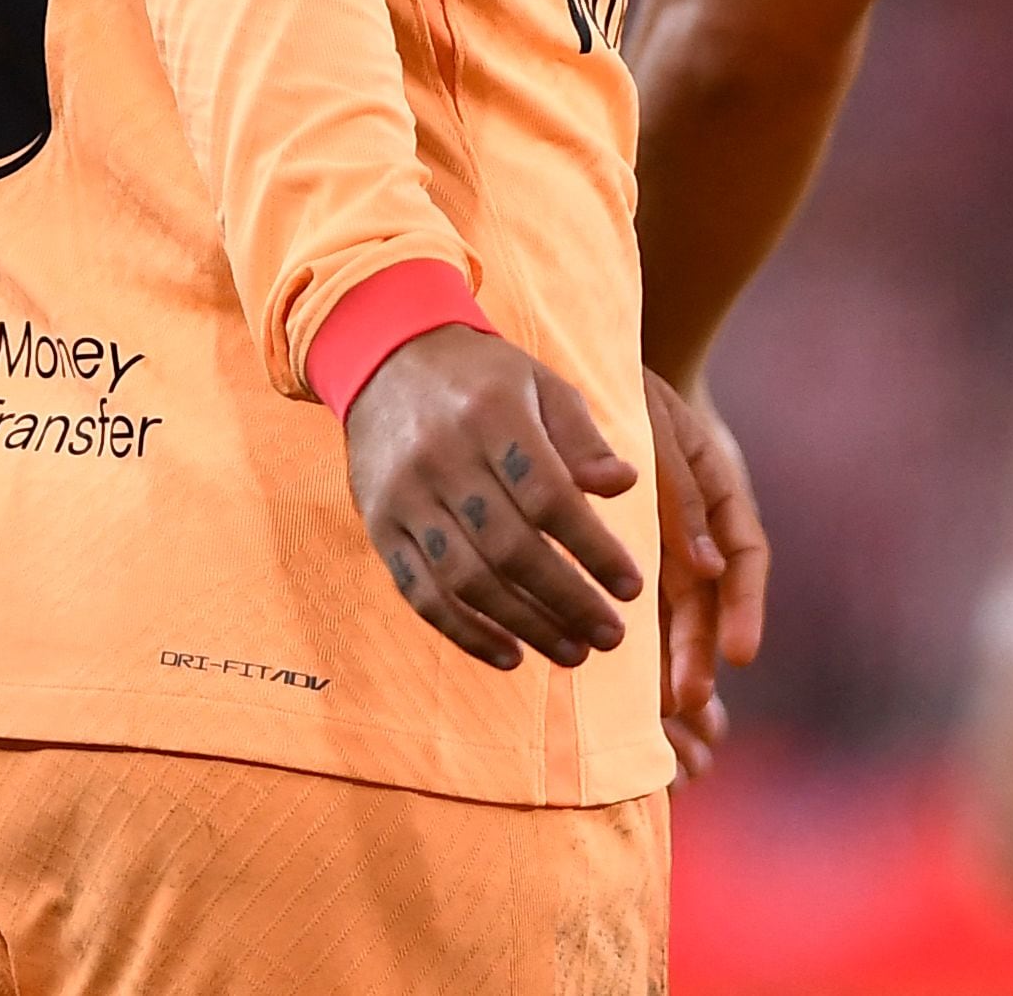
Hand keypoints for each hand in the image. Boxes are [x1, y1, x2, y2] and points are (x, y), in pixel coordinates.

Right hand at [344, 326, 644, 672]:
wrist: (385, 359)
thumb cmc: (482, 377)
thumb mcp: (541, 383)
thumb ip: (581, 437)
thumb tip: (624, 484)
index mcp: (492, 415)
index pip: (549, 497)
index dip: (593, 549)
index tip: (631, 588)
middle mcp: (443, 457)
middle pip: (510, 548)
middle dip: (567, 601)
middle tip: (611, 636)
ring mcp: (405, 496)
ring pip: (467, 580)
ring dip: (524, 626)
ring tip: (573, 651)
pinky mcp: (380, 526)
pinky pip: (421, 593)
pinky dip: (466, 632)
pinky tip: (510, 654)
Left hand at [646, 369, 771, 773]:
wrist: (603, 372)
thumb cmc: (638, 390)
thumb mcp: (662, 427)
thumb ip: (681, 491)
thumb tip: (708, 569)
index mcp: (722, 493)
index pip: (746, 557)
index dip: (747, 607)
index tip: (741, 653)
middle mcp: (700, 530)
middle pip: (709, 602)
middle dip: (701, 655)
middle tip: (689, 704)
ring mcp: (668, 547)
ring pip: (677, 618)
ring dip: (675, 667)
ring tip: (670, 724)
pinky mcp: (633, 561)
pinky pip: (643, 613)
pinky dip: (645, 655)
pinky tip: (639, 702)